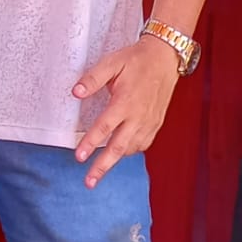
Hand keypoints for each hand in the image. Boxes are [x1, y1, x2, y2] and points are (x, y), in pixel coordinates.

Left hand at [71, 35, 179, 188]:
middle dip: (102, 167)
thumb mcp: (111, 63)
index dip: (90, 143)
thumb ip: (93, 78)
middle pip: (118, 148)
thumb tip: (75, 92)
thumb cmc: (136, 60)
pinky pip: (142, 144)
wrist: (165, 58)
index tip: (79, 158)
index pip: (104, 128)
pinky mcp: (156, 124)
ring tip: (100, 170)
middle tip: (89, 182)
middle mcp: (138, 117)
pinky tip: (121, 152)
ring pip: (131, 148)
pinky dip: (130, 151)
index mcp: (125, 102)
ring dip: (115, 160)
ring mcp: (149, 122)